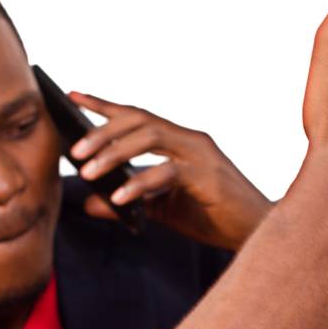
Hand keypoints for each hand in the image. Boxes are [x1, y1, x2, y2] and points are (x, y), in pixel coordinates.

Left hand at [65, 92, 272, 250]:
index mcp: (180, 141)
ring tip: (88, 172)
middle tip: (75, 152)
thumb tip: (90, 204)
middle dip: (103, 131)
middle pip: (139, 120)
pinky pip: (167, 172)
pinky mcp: (207, 176)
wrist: (255, 232)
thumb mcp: (163, 210)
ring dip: (114, 152)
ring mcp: (200, 154)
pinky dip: (139, 184)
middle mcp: (190, 139)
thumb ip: (130, 202)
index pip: (137, 115)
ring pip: (149, 138)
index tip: (72, 96)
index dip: (105, 104)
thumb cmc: (212, 216)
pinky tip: (120, 198)